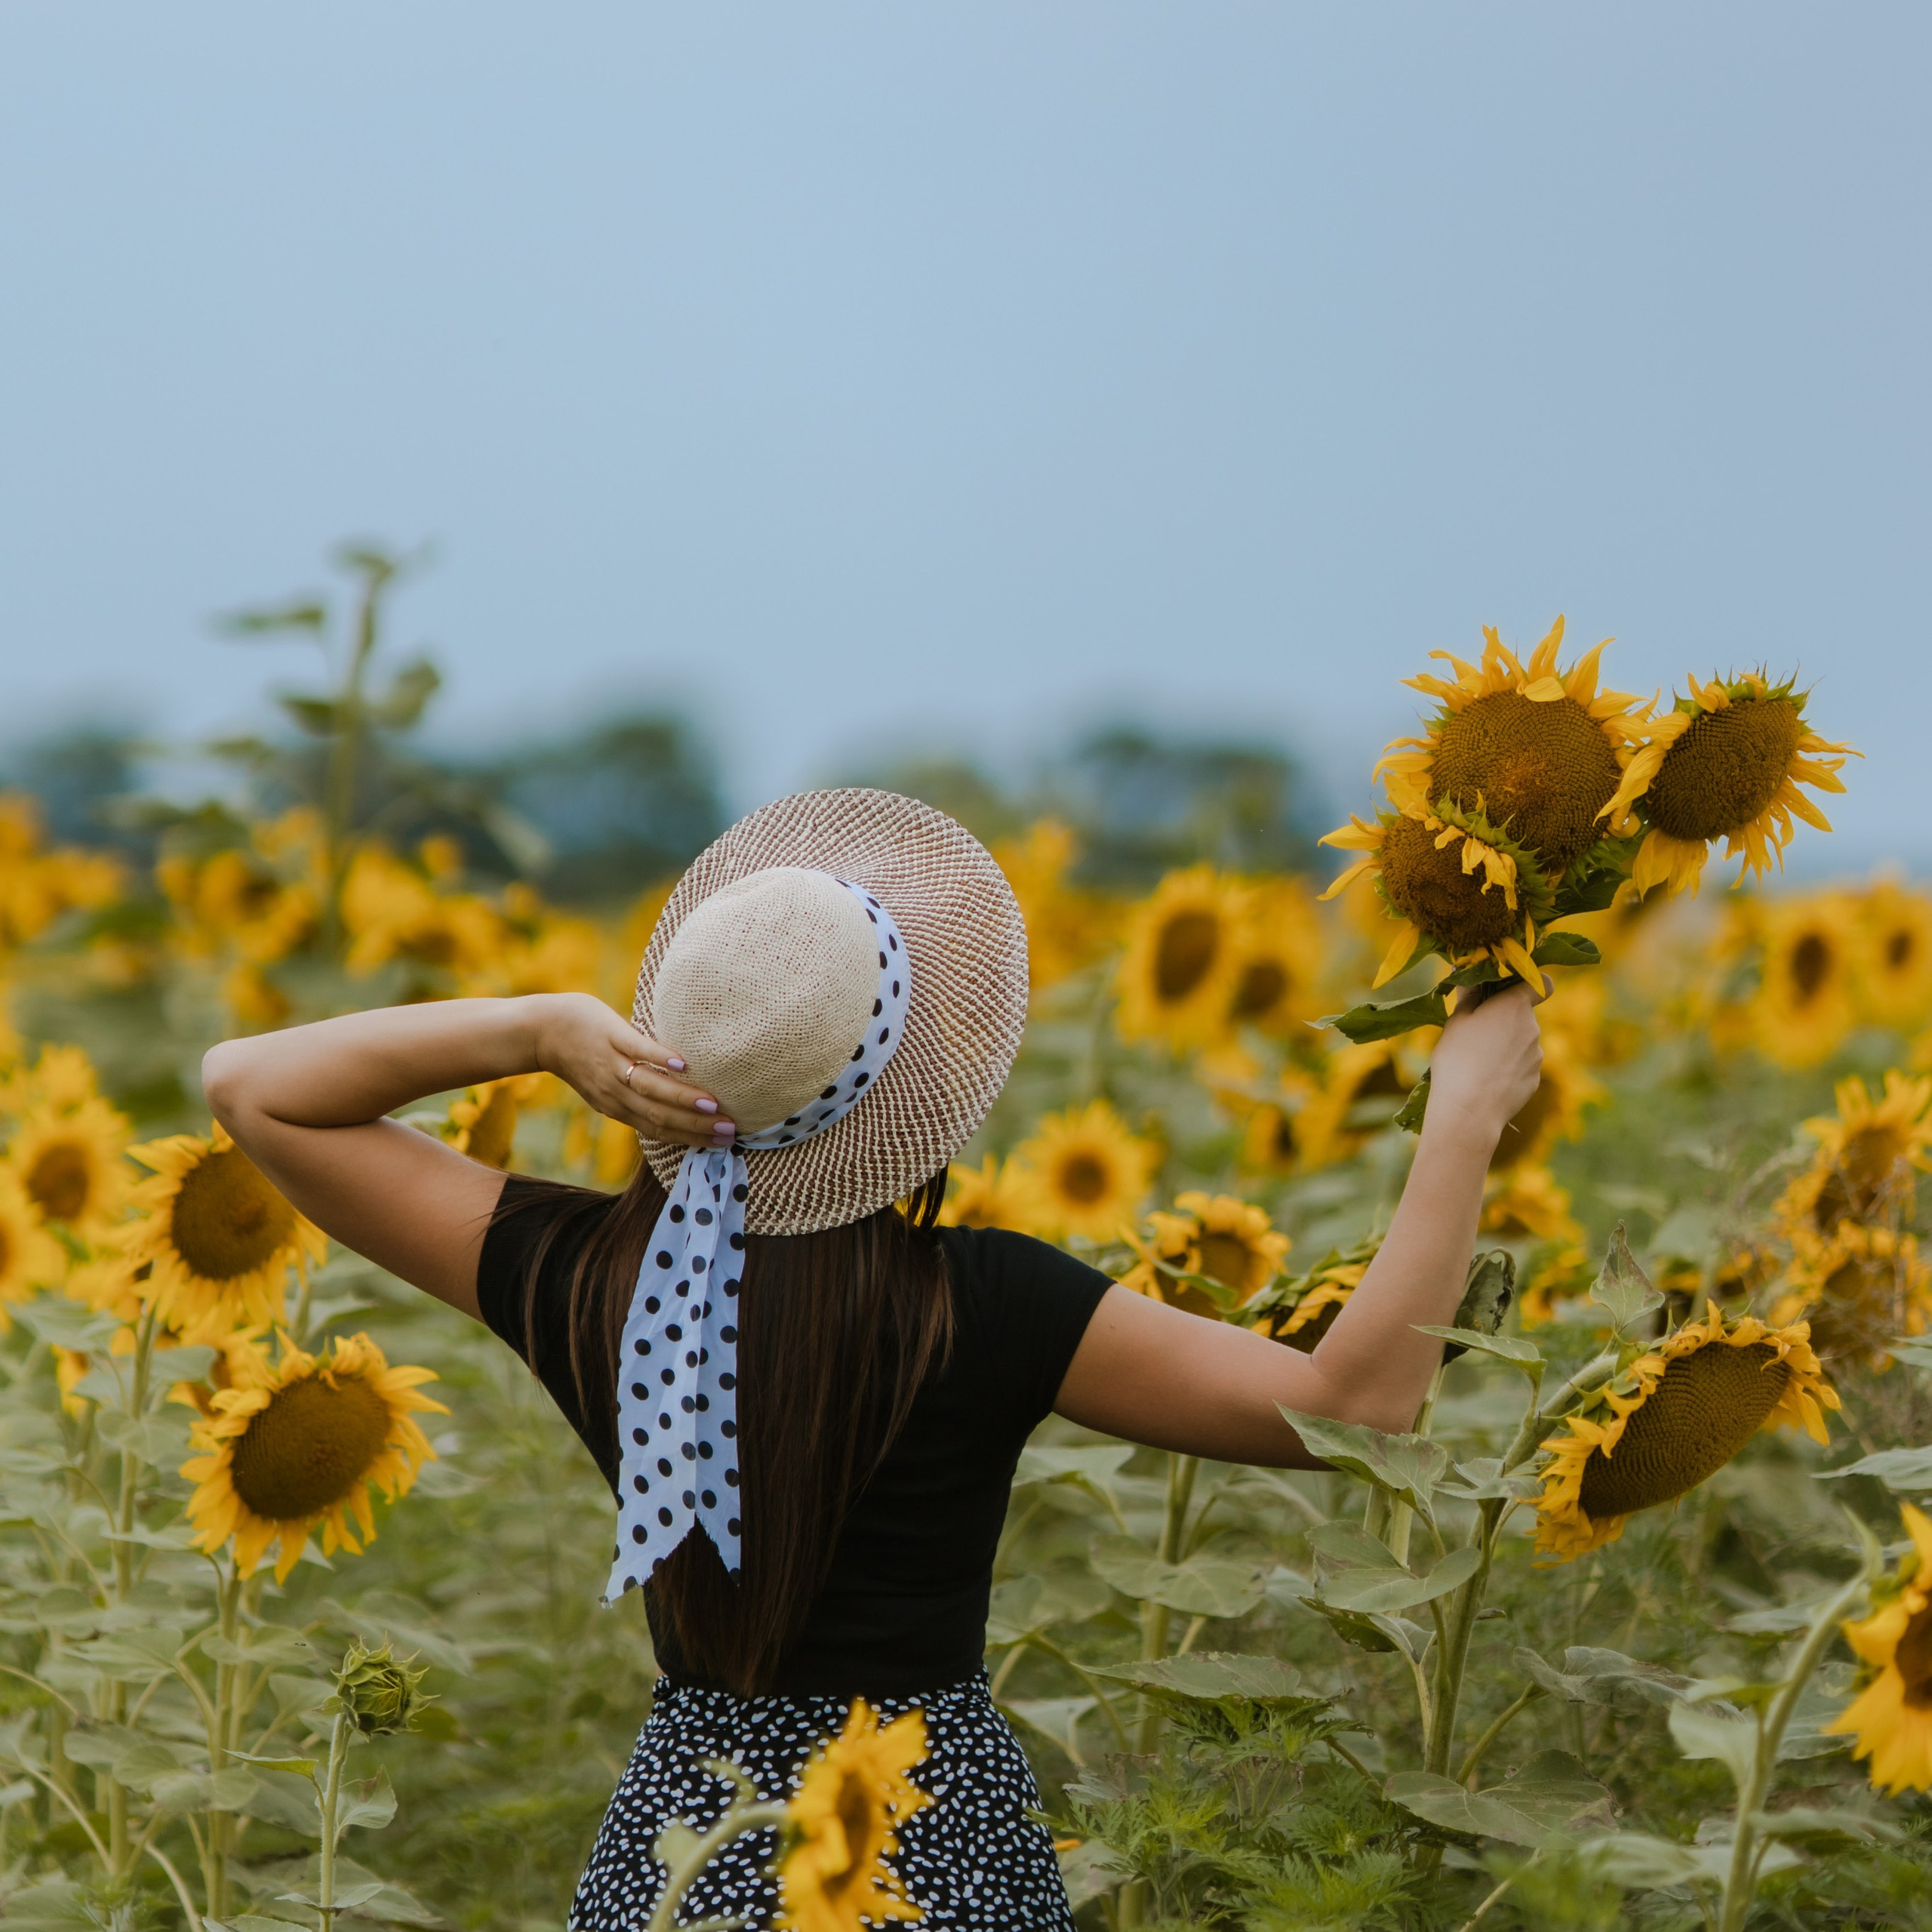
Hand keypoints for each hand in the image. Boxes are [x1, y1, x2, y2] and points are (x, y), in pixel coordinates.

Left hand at [530, 993, 731, 1151]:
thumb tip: (675, 1100)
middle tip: (730, 1130)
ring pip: (650, 1089)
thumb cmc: (582, 1055)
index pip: (659, 1130)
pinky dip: (659, 1059)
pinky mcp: (609, 1037)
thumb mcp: (606, 1085)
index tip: (723, 1142)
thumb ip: (636, 1094)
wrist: (542, 1030)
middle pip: (659, 1116)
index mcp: (617, 1107)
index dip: (691, 1138)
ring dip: (683, 1099)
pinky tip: (683, 1063)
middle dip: (696, 1126)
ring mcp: (611, 1066)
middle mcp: (614, 1093)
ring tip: (713, 1105)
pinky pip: (636, 1050)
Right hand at [1424, 979, 1544, 1144]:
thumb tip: (1471, 975)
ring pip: (1522, 1042)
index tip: (1510, 990)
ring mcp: (1537, 1056)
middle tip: (1477, 1033)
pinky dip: (1508, 1069)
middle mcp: (1533, 1028)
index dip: (1530, 983)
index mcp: (1515, 1007)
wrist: (1469, 1111)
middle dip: (1505, 1019)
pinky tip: (1487, 1081)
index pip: (1541, 983)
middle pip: (1523, 1015)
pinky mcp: (1535, 1080)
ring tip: (1478, 1062)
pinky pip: (1522, 1066)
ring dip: (1506, 1045)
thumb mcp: (1456, 1022)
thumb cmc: (1458, 1060)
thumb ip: (1469, 996)